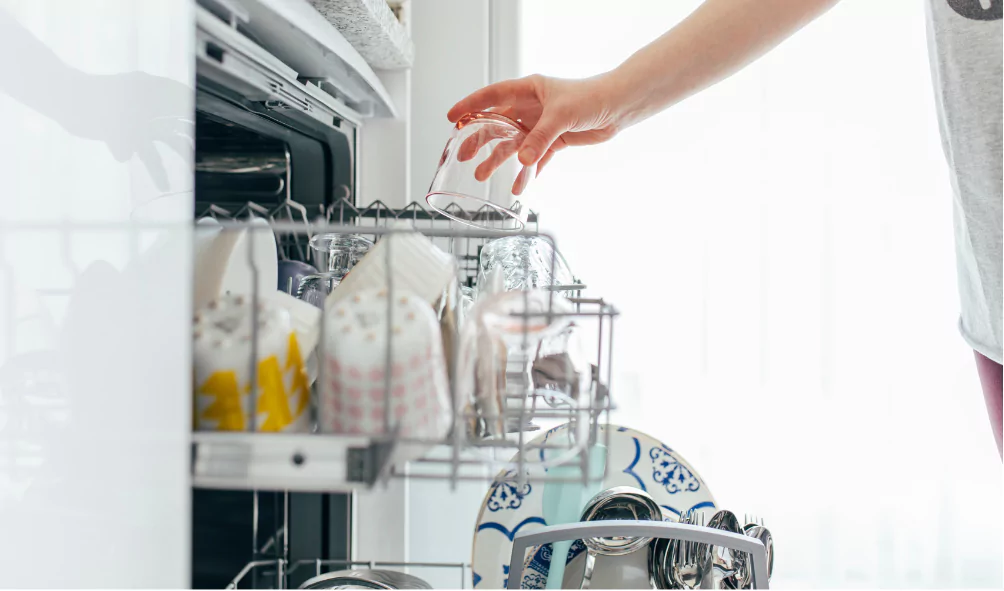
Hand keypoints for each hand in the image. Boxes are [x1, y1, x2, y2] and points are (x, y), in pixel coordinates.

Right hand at [446, 73, 626, 177]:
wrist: (617, 107)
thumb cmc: (591, 98)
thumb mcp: (561, 116)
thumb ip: (539, 138)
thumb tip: (522, 160)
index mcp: (528, 90)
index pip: (492, 96)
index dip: (470, 106)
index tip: (453, 118)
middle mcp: (531, 108)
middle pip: (497, 124)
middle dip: (479, 140)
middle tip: (463, 155)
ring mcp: (541, 125)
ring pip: (513, 144)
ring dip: (499, 160)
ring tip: (482, 175)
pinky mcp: (553, 141)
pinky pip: (535, 159)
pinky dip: (527, 173)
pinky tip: (518, 186)